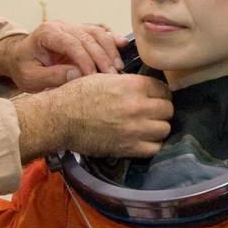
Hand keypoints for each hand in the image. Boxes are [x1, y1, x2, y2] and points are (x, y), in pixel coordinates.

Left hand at [0, 21, 125, 92]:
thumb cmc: (23, 68)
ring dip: (110, 49)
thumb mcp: (31, 78)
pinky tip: (122, 47)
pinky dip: (111, 40)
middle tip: (112, 76)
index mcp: (46, 33)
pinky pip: (98, 32)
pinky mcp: (79, 32)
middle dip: (102, 57)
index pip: (71, 43)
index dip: (85, 60)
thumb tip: (77, 75)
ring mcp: (71, 27)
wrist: (19, 59)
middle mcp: (60, 26)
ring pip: (96, 32)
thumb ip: (52, 76)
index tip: (94, 76)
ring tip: (118, 67)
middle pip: (87, 37)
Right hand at [15, 73, 172, 161]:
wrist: (60, 119)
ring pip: (165, 129)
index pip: (163, 89)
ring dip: (158, 128)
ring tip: (148, 127)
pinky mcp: (129, 147)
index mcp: (133, 86)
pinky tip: (143, 140)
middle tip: (151, 113)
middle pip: (168, 109)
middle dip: (161, 110)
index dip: (159, 93)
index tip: (154, 97)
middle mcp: (138, 106)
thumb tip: (144, 88)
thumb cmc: (77, 96)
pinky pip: (155, 148)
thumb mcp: (104, 78)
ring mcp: (135, 129)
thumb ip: (128, 83)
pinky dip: (152, 145)